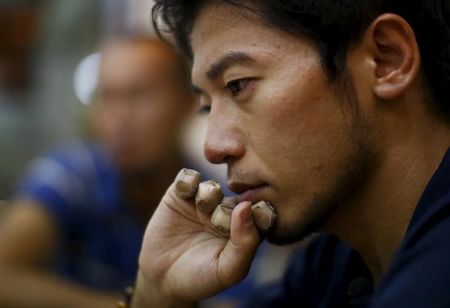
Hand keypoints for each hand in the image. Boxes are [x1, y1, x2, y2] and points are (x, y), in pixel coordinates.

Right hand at [136, 169, 261, 303]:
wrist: (160, 280)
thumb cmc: (200, 279)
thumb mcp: (227, 270)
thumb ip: (245, 243)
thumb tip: (247, 206)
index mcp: (244, 231)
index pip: (262, 213)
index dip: (260, 211)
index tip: (252, 215)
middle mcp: (226, 214)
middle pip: (237, 197)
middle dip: (229, 208)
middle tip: (217, 222)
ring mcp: (203, 203)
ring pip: (213, 186)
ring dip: (210, 193)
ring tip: (202, 206)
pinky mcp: (180, 196)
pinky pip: (188, 178)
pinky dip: (189, 180)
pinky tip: (186, 193)